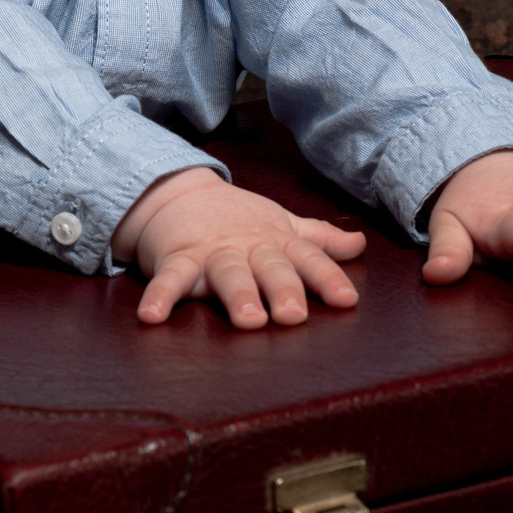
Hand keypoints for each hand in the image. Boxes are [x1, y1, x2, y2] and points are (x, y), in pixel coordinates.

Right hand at [112, 166, 366, 327]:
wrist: (177, 192)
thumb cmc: (237, 218)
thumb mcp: (281, 224)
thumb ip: (319, 239)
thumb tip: (360, 245)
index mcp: (277, 242)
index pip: (309, 259)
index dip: (328, 278)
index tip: (347, 300)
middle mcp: (249, 248)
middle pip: (271, 268)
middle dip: (284, 289)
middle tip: (294, 315)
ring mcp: (212, 252)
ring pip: (228, 274)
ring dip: (238, 295)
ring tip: (248, 319)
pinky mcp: (177, 258)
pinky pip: (169, 278)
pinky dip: (160, 297)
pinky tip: (152, 317)